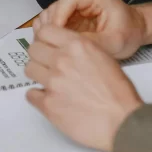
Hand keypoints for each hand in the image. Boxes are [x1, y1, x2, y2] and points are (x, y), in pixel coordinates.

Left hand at [25, 24, 143, 151]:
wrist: (121, 121)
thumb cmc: (118, 93)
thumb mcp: (104, 57)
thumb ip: (81, 49)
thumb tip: (66, 50)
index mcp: (77, 45)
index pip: (45, 30)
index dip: (46, 38)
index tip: (48, 45)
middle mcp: (62, 60)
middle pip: (34, 49)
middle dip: (40, 55)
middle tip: (47, 65)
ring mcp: (53, 82)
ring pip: (29, 69)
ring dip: (38, 74)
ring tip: (50, 82)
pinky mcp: (48, 104)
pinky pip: (30, 94)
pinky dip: (38, 96)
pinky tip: (50, 99)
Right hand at [32, 0, 151, 59]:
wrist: (137, 29)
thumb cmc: (130, 31)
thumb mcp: (116, 41)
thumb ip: (94, 43)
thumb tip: (71, 47)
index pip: (69, 0)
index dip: (59, 17)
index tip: (56, 34)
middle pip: (57, 5)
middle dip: (51, 25)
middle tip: (50, 44)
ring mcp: (77, 6)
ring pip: (53, 13)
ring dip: (49, 29)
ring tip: (52, 46)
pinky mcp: (73, 16)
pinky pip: (56, 21)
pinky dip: (52, 32)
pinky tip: (55, 45)